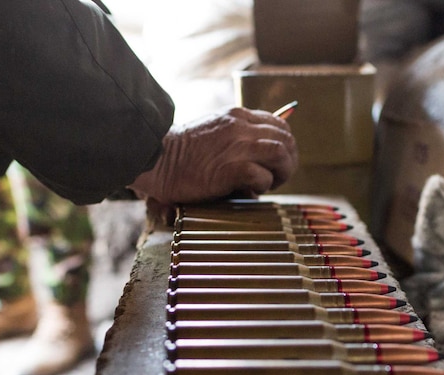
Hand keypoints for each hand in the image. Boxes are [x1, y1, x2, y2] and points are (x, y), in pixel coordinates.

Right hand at [128, 107, 297, 204]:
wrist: (154, 160)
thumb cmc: (179, 153)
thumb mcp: (212, 132)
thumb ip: (235, 137)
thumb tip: (260, 158)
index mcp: (237, 115)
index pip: (279, 124)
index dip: (285, 145)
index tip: (276, 163)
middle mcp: (240, 126)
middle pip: (286, 138)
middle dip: (288, 161)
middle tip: (277, 179)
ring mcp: (237, 146)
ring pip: (281, 153)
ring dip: (281, 173)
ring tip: (269, 185)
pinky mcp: (231, 168)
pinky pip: (263, 176)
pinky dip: (262, 186)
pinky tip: (249, 190)